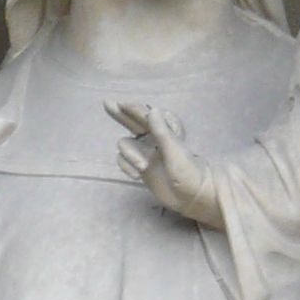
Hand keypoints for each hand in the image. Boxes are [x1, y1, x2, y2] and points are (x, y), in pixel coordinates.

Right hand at [107, 98, 216, 222]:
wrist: (193, 197)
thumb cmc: (190, 173)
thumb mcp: (176, 152)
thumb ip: (162, 132)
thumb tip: (152, 110)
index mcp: (165, 130)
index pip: (146, 115)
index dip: (133, 109)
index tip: (122, 104)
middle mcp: (154, 139)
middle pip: (132, 122)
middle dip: (119, 113)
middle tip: (106, 102)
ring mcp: (146, 153)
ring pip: (126, 145)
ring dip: (130, 155)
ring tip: (142, 168)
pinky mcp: (141, 167)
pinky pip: (125, 161)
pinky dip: (126, 166)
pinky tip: (135, 175)